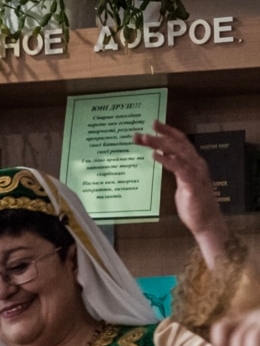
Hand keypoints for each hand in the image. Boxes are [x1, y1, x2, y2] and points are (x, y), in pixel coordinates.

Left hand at [134, 120, 227, 253]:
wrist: (205, 222)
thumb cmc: (193, 203)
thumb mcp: (181, 182)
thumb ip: (174, 168)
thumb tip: (162, 156)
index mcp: (193, 162)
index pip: (181, 141)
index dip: (168, 131)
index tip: (154, 123)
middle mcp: (196, 164)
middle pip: (176, 144)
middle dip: (158, 136)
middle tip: (139, 133)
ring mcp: (195, 173)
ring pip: (177, 152)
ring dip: (159, 144)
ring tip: (144, 139)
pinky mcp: (192, 185)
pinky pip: (178, 169)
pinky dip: (166, 160)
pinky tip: (154, 156)